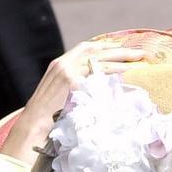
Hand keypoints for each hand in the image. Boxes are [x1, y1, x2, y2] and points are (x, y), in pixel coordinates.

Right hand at [0, 39, 146, 163]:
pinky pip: (98, 74)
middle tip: (138, 52)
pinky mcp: (72, 81)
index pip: (85, 48)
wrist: (33, 125)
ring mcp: (67, 71)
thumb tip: (94, 87)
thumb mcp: (58, 93)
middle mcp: (63, 63)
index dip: (105, 47)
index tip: (120, 48)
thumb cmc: (47, 116)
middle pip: (96, 49)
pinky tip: (126, 74)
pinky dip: (114, 72)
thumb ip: (73, 84)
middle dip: (119, 50)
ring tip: (138, 60)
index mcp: (59, 64)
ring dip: (121, 59)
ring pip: (100, 60)